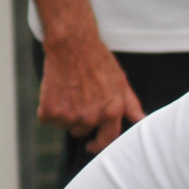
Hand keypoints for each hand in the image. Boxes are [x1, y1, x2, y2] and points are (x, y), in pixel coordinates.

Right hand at [38, 36, 143, 153]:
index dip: (98, 145)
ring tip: (66, 92)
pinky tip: (53, 91)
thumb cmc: (98, 60)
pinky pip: (45, 119)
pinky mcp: (50, 110)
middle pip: (81, 132)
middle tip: (76, 99)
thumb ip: (131, 106)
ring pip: (63, 126)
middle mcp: (92, 117)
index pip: (107, 141)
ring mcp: (70, 115)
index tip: (90, 145)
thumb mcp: (121, 82)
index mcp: (111, 112)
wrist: (72, 43)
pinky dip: (46, 109)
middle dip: (78, 121)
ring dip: (62, 114)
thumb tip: (143, 121)